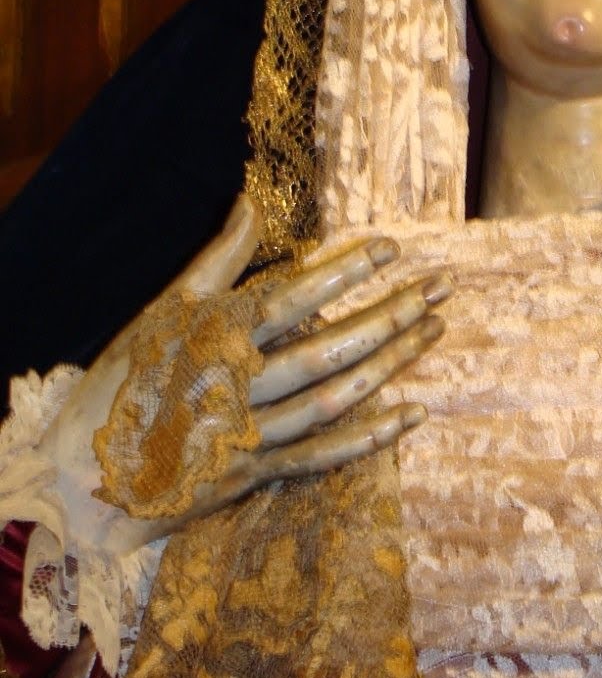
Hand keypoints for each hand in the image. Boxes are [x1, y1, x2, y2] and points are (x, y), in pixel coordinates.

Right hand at [39, 194, 448, 548]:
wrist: (85, 475)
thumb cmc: (127, 379)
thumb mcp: (163, 310)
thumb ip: (217, 259)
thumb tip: (251, 201)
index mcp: (215, 338)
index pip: (292, 298)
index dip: (344, 273)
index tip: (392, 248)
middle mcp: (239, 386)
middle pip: (327, 348)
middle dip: (389, 315)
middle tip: (439, 286)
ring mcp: (251, 434)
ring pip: (334, 397)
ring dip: (390, 363)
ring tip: (434, 328)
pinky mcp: (257, 474)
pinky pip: (325, 455)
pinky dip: (371, 436)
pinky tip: (413, 413)